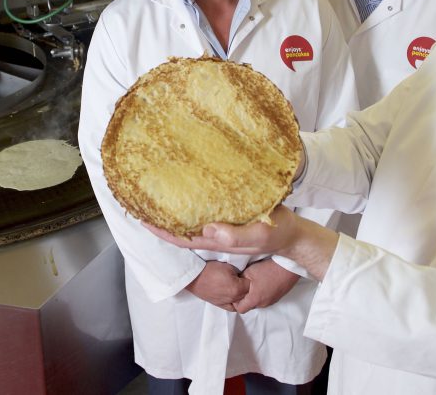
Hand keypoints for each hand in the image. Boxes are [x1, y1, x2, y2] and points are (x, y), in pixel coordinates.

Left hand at [146, 205, 300, 254]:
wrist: (294, 234)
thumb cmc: (278, 232)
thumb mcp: (260, 233)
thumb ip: (236, 236)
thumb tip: (208, 230)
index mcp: (217, 241)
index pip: (180, 238)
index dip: (160, 231)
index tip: (141, 217)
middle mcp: (214, 236)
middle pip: (180, 231)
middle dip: (160, 220)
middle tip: (142, 200)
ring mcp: (221, 229)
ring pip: (190, 223)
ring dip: (173, 213)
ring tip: (157, 195)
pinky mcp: (229, 220)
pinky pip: (203, 215)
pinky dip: (190, 206)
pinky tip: (186, 193)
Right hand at [185, 261, 249, 310]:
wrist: (194, 277)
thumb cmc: (210, 269)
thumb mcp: (228, 266)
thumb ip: (239, 272)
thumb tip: (244, 275)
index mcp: (237, 288)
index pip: (251, 285)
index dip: (250, 279)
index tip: (248, 275)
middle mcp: (233, 298)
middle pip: (247, 295)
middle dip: (247, 288)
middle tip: (244, 280)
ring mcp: (226, 303)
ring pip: (240, 301)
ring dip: (242, 295)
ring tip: (239, 287)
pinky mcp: (220, 305)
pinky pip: (232, 307)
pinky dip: (236, 302)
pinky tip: (235, 297)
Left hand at [234, 259, 299, 313]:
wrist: (288, 267)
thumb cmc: (268, 269)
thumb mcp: (249, 272)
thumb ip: (240, 280)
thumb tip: (235, 284)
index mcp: (255, 299)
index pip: (240, 309)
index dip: (235, 301)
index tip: (235, 291)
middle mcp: (263, 303)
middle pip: (249, 306)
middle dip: (245, 297)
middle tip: (243, 285)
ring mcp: (271, 301)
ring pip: (258, 302)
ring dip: (254, 295)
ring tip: (254, 282)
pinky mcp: (277, 297)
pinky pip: (266, 299)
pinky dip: (262, 293)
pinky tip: (263, 282)